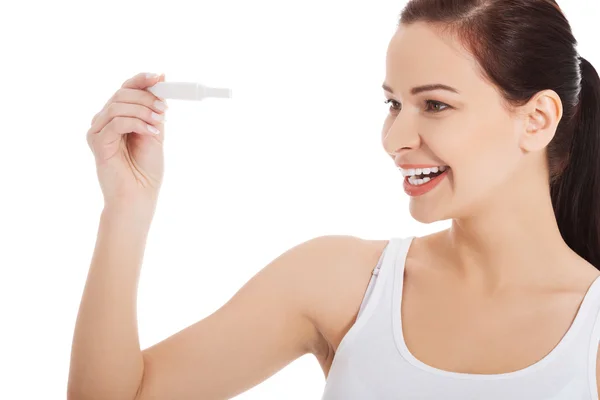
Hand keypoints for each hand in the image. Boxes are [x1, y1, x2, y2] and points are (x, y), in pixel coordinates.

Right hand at [87, 72, 167, 210]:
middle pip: (121, 94)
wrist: (139, 196)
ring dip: (143, 111)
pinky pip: (116, 123)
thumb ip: (154, 111)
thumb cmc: (146, 169)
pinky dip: (137, 124)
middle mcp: (104, 121)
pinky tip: (152, 133)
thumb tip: (160, 83)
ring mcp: (98, 132)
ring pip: (118, 106)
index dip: (141, 80)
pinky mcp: (97, 143)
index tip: (160, 77)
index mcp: (117, 117)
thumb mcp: (155, 133)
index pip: (125, 89)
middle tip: (164, 109)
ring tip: (159, 122)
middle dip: (146, 98)